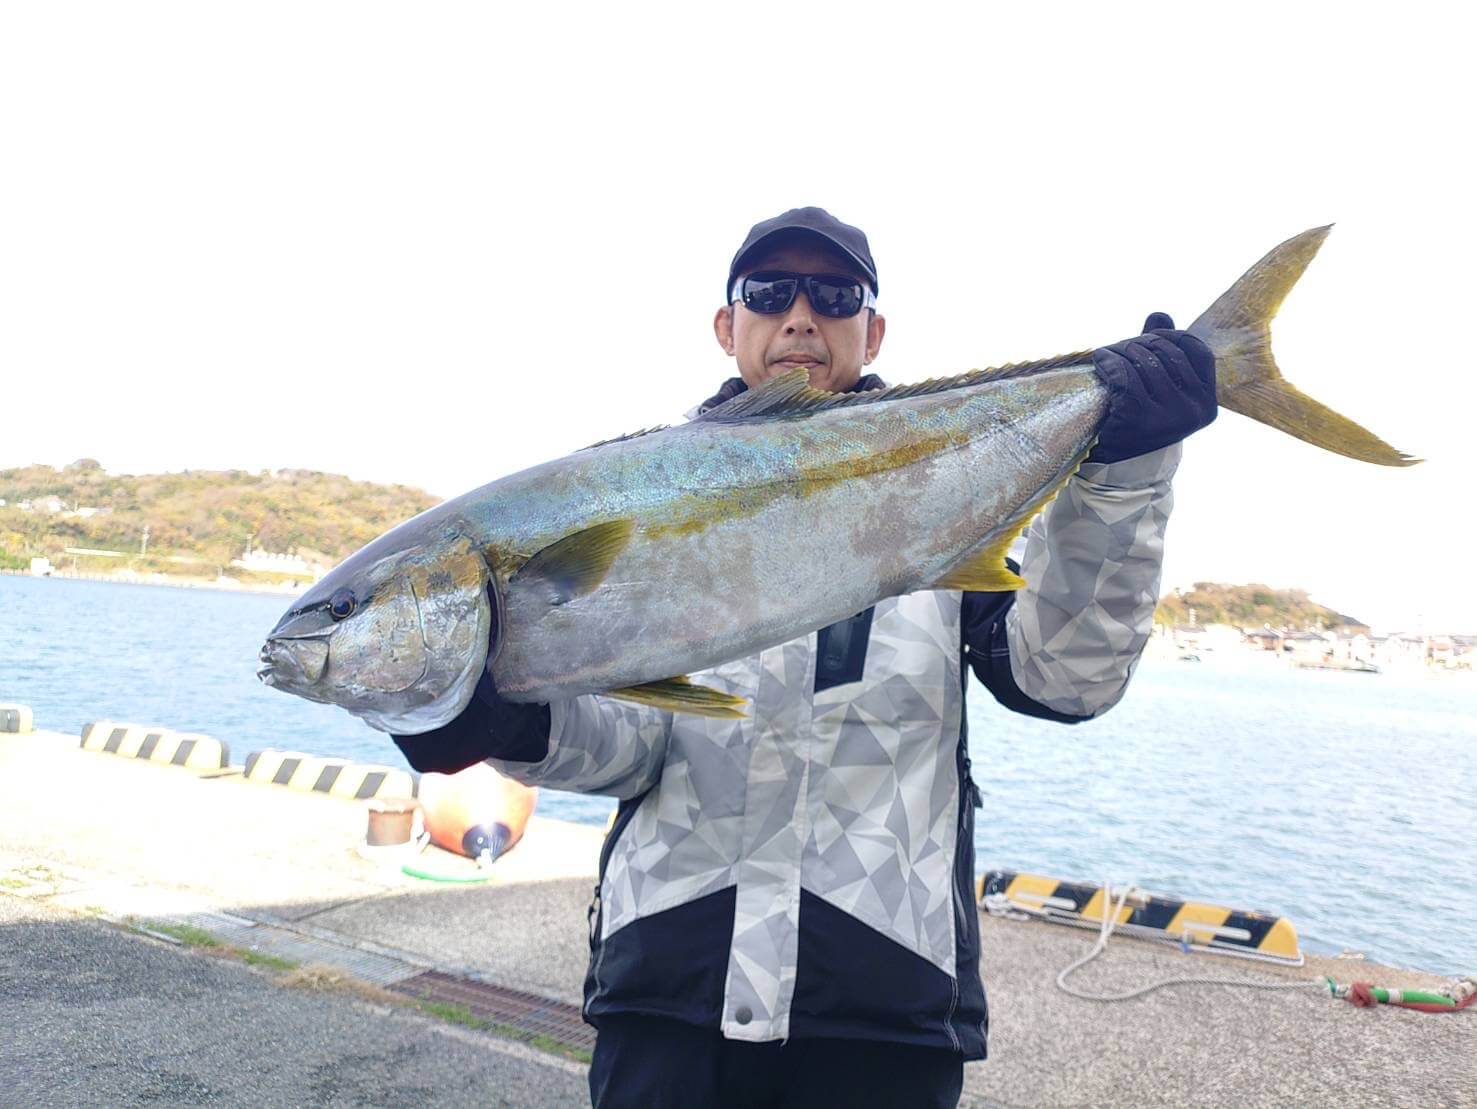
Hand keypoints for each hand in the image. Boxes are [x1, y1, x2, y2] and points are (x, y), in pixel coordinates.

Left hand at [1087, 312, 1216, 463]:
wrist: (1117, 466)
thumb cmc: (1140, 419)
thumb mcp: (1159, 387)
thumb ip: (1163, 351)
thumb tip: (1159, 315)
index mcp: (1207, 402)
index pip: (1197, 351)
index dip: (1172, 336)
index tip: (1149, 336)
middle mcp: (1194, 410)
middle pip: (1166, 353)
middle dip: (1138, 342)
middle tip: (1118, 347)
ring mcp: (1169, 417)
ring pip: (1143, 362)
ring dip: (1119, 351)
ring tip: (1106, 354)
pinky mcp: (1140, 420)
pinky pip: (1124, 377)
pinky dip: (1109, 363)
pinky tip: (1100, 362)